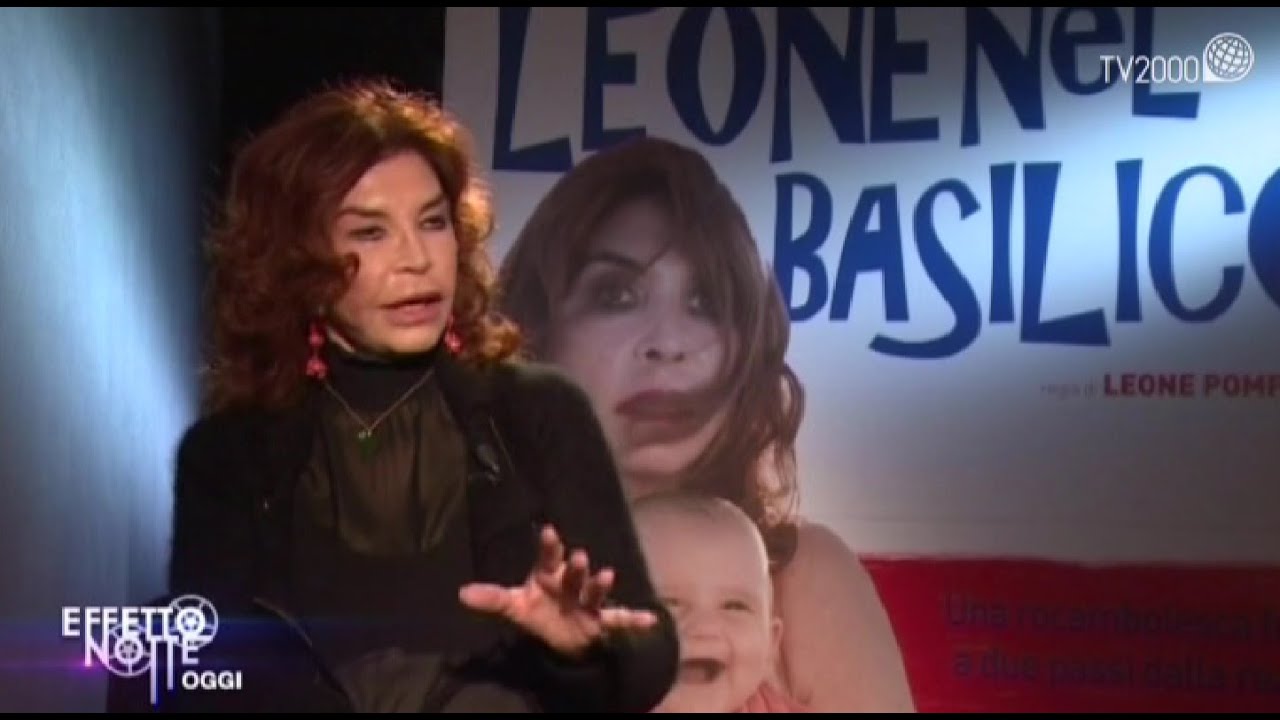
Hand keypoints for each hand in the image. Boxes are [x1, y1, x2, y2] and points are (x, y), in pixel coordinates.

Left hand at [458, 525, 658, 657]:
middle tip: (579, 557)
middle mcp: (571, 585)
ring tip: (607, 575)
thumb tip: (461, 593)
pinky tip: (650, 619)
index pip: (548, 558)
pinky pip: (619, 620)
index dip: (549, 545)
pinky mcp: (600, 622)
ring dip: (600, 585)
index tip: (547, 530)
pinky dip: (635, 620)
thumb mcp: (514, 607)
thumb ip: (492, 598)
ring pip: (595, 593)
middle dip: (577, 568)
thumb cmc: (539, 611)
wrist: (562, 636)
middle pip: (574, 574)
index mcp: (550, 575)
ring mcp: (587, 603)